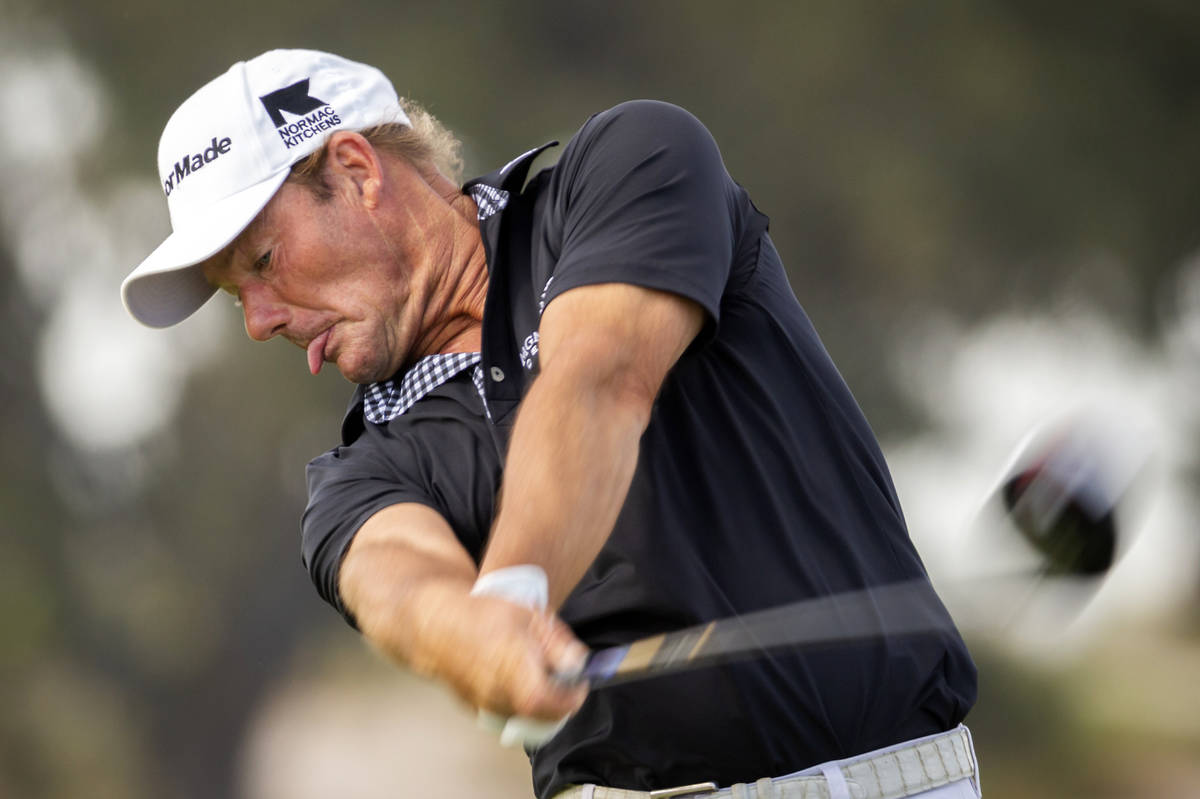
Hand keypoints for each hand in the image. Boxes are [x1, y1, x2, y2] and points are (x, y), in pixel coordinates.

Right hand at [415, 589, 588, 720]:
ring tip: (533, 668)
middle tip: (562, 676)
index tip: (581, 684)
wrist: (434, 625)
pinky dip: (516, 698)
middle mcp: (499, 696)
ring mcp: (485, 706)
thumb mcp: (529, 617)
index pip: (555, 704)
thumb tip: (579, 662)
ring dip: (538, 698)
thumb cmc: (479, 615)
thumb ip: (558, 644)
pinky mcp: (474, 709)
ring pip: (525, 715)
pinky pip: (506, 711)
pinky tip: (512, 673)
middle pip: (542, 714)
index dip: (573, 697)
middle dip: (558, 698)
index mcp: (515, 672)